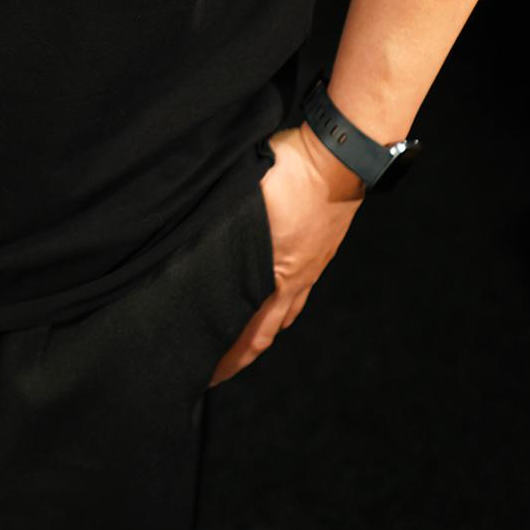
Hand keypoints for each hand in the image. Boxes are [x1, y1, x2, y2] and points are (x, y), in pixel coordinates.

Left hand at [207, 121, 365, 386]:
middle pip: (265, 332)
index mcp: (271, 273)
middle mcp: (292, 279)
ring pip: (283, 314)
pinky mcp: (319, 252)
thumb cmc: (289, 170)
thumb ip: (220, 228)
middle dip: (241, 355)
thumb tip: (189, 247)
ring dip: (262, 333)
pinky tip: (274, 302)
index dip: (227, 356)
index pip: (246, 330)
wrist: (340, 155)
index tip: (206, 373)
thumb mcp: (243, 198)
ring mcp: (309, 267)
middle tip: (218, 370)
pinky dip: (281, 308)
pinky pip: (298, 294)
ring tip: (243, 345)